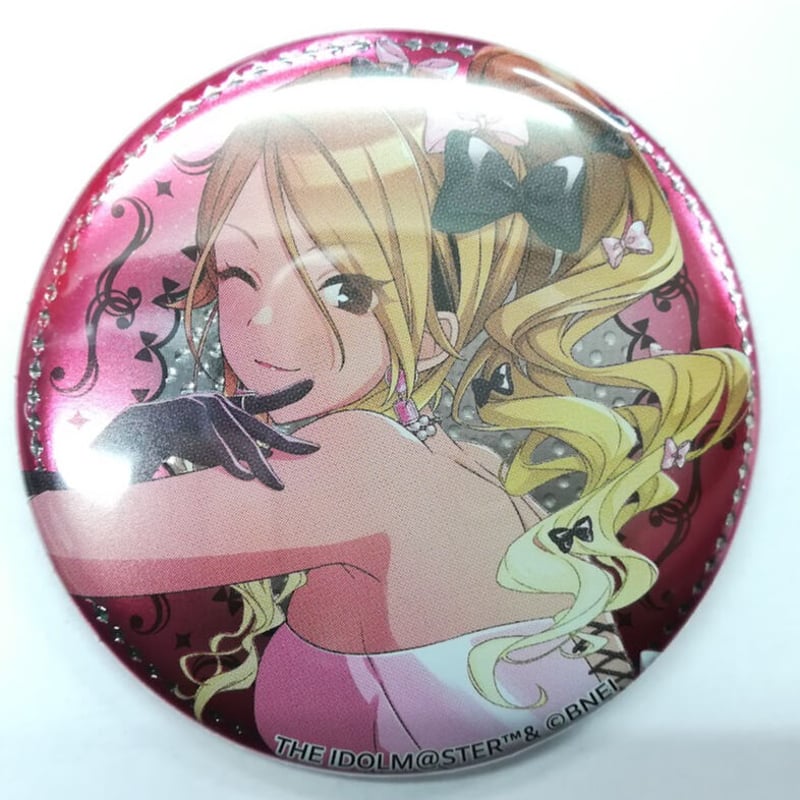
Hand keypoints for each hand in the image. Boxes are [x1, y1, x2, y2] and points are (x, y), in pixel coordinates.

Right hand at [92, 380, 317, 488]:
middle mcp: (219, 404)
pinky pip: (217, 446)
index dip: (287, 393)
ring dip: (262, 467)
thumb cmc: (170, 438)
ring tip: (278, 486)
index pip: (261, 399)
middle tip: (315, 449)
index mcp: (224, 405)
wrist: (129, 432)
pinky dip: (232, 463)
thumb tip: (253, 466)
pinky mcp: (190, 423)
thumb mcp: (206, 438)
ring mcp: (205, 411)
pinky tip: (246, 476)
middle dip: (287, 441)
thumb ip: (230, 444)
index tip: (313, 384)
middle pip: (259, 428)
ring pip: (242, 443)